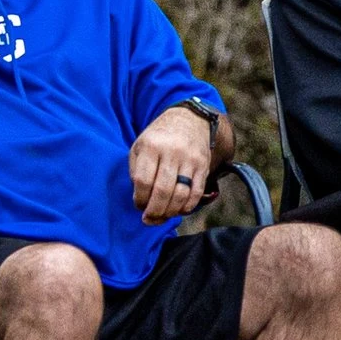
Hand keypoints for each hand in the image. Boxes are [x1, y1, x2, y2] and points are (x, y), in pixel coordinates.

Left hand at [129, 106, 213, 223]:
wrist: (190, 120)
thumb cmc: (159, 138)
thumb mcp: (140, 146)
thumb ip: (136, 171)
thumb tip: (142, 201)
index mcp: (151, 146)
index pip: (143, 181)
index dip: (140, 199)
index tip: (139, 205)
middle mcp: (172, 152)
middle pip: (163, 191)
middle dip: (155, 211)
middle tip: (149, 218)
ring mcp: (190, 159)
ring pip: (181, 194)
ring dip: (171, 212)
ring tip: (163, 216)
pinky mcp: (203, 166)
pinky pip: (197, 193)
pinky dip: (187, 206)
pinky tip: (179, 210)